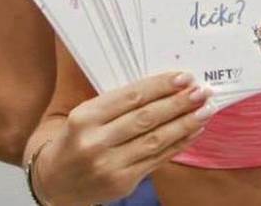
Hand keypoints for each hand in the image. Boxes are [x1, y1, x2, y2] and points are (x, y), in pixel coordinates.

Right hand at [35, 71, 216, 204]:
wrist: (55, 181)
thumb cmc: (76, 138)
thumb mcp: (85, 114)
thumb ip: (118, 101)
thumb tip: (164, 85)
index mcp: (84, 117)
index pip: (130, 97)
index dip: (160, 86)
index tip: (184, 77)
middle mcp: (96, 142)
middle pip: (146, 118)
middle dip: (179, 103)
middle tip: (202, 91)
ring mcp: (109, 166)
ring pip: (155, 140)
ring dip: (185, 124)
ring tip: (206, 110)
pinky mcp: (122, 183)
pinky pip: (157, 160)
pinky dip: (178, 144)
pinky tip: (194, 131)